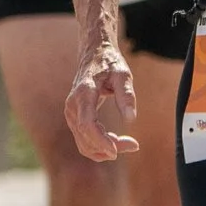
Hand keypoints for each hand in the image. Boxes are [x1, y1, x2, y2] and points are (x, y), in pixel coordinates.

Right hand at [65, 39, 140, 163]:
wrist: (94, 54)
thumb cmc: (110, 63)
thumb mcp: (123, 74)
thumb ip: (126, 94)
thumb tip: (131, 118)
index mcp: (84, 93)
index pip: (87, 124)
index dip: (100, 141)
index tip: (116, 151)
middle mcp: (73, 106)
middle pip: (87, 137)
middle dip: (109, 147)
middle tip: (134, 145)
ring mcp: (71, 113)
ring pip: (84, 143)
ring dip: (104, 149)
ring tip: (128, 143)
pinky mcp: (74, 118)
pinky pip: (84, 140)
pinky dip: (99, 146)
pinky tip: (115, 141)